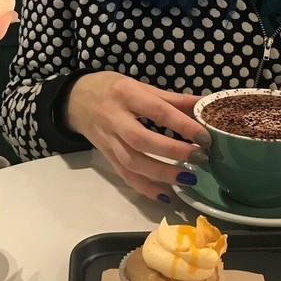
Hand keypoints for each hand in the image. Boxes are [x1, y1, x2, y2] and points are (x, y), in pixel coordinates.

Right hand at [65, 71, 206, 201]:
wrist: (75, 100)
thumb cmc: (112, 89)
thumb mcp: (140, 86)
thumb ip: (172, 98)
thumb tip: (205, 104)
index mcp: (126, 94)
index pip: (156, 110)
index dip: (181, 125)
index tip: (205, 137)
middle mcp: (114, 118)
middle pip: (141, 140)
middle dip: (172, 152)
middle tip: (199, 158)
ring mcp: (108, 140)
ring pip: (132, 162)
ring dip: (161, 173)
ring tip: (188, 178)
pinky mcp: (106, 157)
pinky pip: (124, 175)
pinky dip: (144, 187)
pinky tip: (165, 195)